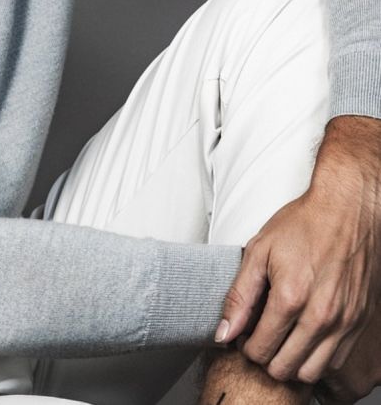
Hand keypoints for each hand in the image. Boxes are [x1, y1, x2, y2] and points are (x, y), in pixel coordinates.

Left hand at [217, 116, 380, 385]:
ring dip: (291, 363)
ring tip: (282, 339)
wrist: (346, 209)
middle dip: (265, 357)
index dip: (245, 345)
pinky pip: (335, 362)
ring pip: (311, 373)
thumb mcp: (259, 250)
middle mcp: (321, 317)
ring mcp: (344, 322)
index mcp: (291, 297)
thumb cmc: (302, 225)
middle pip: (284, 369)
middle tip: (260, 336)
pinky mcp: (359, 322)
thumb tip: (224, 333)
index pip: (260, 350)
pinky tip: (305, 335)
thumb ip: (240, 295)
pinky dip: (317, 357)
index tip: (243, 333)